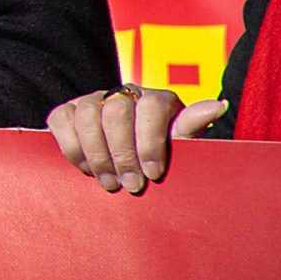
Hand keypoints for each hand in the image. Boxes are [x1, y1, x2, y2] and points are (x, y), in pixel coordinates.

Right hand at [46, 86, 226, 192]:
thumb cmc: (160, 159)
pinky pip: (61, 120)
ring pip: (87, 114)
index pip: (151, 106)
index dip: (150, 142)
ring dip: (97, 154)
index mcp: (157, 99)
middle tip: (130, 185)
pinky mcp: (67, 112)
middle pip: (116, 111)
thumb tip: (219, 106)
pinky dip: (72, 147)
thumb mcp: (180, 148)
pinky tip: (86, 169)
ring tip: (109, 183)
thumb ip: (192, 128)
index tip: (153, 174)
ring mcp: (93, 100)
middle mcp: (124, 93)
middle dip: (123, 154)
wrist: (130, 170)